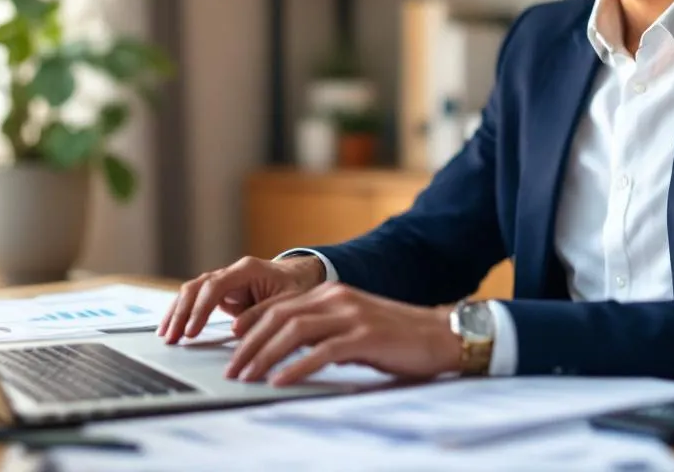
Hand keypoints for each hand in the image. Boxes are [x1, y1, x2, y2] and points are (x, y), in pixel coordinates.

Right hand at [157, 255, 325, 343]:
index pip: (215, 285)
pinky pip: (196, 300)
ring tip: (165, 335)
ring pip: (192, 292)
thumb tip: (236, 330)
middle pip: (197, 287)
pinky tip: (172, 328)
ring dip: (177, 313)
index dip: (201, 309)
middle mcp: (232, 272)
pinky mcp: (221, 293)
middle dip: (181, 312)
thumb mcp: (289, 302)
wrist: (301, 277)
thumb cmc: (297, 288)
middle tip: (171, 337)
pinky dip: (183, 314)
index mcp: (248, 269)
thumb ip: (263, 313)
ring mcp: (224, 281)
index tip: (191, 331)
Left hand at [225, 283, 460, 385]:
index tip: (231, 343)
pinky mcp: (365, 336)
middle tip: (232, 368)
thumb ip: (324, 332)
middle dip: (249, 344)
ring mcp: (351, 315)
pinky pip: (321, 351)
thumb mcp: (354, 327)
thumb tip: (289, 351)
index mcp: (332, 292)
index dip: (251, 323)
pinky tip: (280, 381)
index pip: (279, 304)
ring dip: (265, 355)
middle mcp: (337, 297)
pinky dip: (296, 367)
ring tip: (248, 377)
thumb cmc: (397, 338)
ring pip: (294, 331)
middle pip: (279, 317)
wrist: (441, 336)